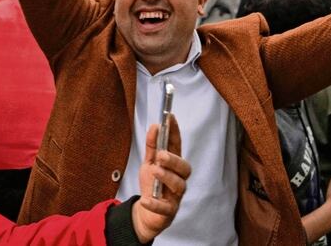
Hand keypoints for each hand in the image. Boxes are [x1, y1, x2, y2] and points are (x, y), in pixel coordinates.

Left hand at [132, 116, 190, 242]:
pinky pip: (165, 208)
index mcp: (174, 166)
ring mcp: (175, 196)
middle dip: (174, 160)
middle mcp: (178, 179)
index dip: (175, 132)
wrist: (145, 213)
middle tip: (161, 155)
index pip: (177, 146)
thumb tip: (155, 126)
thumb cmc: (151, 185)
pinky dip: (155, 203)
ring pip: (179, 186)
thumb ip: (152, 146)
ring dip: (167, 177)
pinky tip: (146, 199)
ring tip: (155, 171)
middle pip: (185, 168)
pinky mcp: (168, 212)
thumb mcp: (148, 163)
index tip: (170, 117)